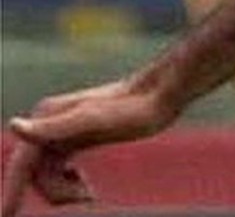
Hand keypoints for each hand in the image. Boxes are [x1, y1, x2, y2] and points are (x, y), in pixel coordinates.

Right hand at [2, 78, 175, 214]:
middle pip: (36, 174)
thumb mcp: (94, 119)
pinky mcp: (78, 136)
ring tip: (91, 195)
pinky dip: (69, 183)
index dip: (11, 193)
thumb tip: (14, 126)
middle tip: (89, 197)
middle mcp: (49, 123)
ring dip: (65, 191)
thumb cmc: (133, 108)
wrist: (162, 93)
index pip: (21, 166)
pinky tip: (84, 185)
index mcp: (46, 118)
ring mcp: (63, 130)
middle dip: (56, 193)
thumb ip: (53, 126)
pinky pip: (59, 169)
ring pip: (48, 174)